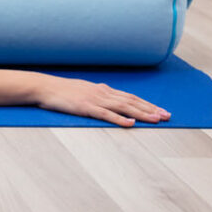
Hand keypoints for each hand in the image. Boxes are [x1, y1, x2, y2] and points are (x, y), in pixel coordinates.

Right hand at [34, 76, 170, 127]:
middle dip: (150, 109)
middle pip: (132, 101)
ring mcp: (95, 100)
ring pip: (123, 107)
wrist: (44, 87)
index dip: (147, 104)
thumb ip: (97, 95)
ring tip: (156, 119)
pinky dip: (120, 119)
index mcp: (102, 89)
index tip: (160, 110)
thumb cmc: (61, 91)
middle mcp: (102, 93)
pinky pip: (106, 114)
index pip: (130, 97)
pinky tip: (131, 124)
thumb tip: (108, 98)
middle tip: (167, 116)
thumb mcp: (83, 90)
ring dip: (141, 114)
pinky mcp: (86, 108)